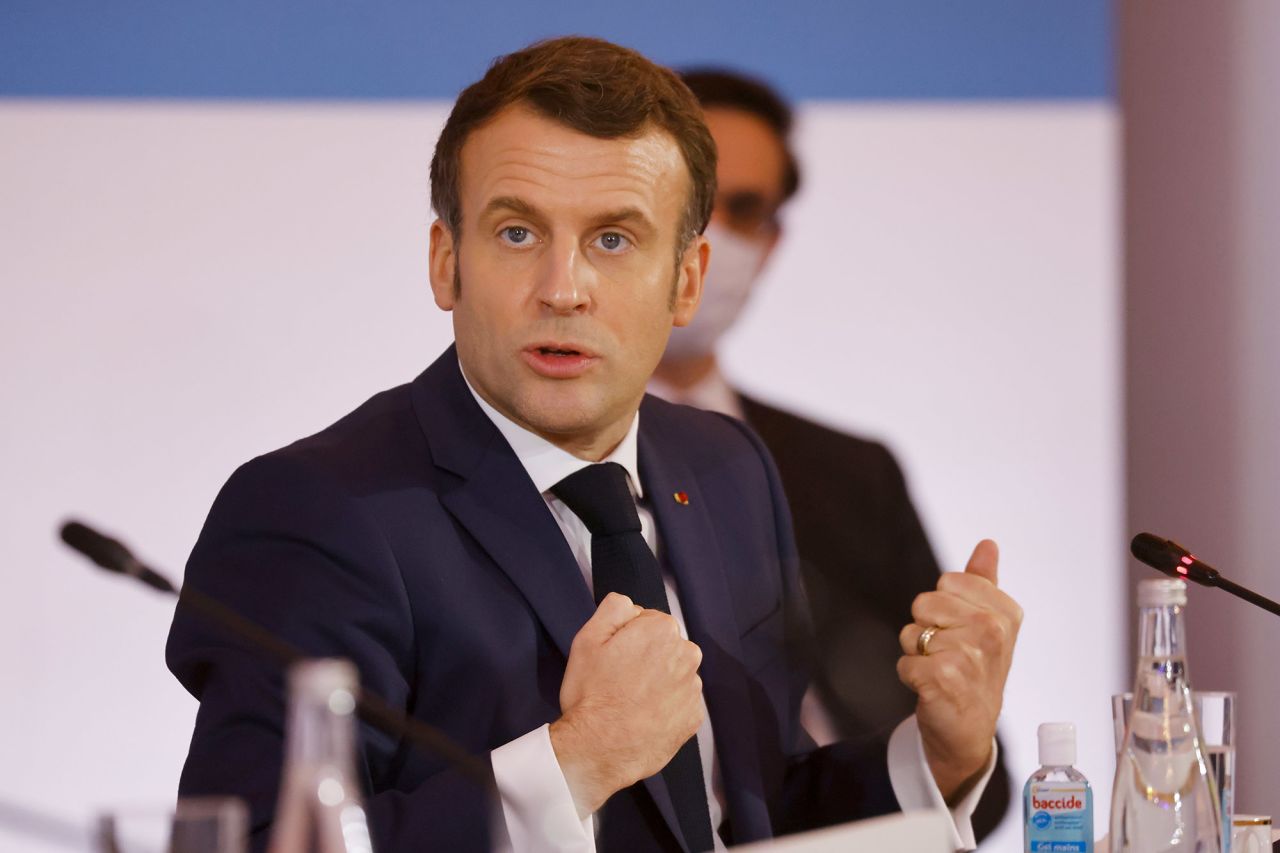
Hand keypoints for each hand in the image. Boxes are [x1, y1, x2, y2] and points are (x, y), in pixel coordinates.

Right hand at [549, 592, 704, 817]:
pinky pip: (680, 702)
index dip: (627, 637)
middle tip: (619, 680)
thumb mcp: (587, 639)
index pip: (647, 621)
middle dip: (646, 657)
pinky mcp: (694, 718)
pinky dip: (665, 707)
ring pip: (674, 674)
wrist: (599, 750)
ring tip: (630, 702)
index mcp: (662, 630)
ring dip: (657, 682)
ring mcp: (693, 688)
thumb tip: (631, 605)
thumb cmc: (591, 694)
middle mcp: (686, 654)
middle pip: (664, 646)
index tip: (614, 657)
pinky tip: (643, 717)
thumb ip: (614, 608)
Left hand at [897, 539, 1021, 802]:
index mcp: (1005, 613)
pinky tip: (932, 688)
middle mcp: (992, 632)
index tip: (962, 629)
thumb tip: (987, 544)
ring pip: (912, 632)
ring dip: (917, 653)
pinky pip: (904, 660)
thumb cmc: (976, 672)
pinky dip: (909, 675)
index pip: (948, 580)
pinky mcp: (943, 679)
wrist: (969, 730)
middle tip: (948, 653)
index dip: (944, 605)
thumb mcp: (988, 624)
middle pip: (924, 602)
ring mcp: (969, 656)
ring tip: (941, 671)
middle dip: (926, 627)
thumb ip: (983, 581)